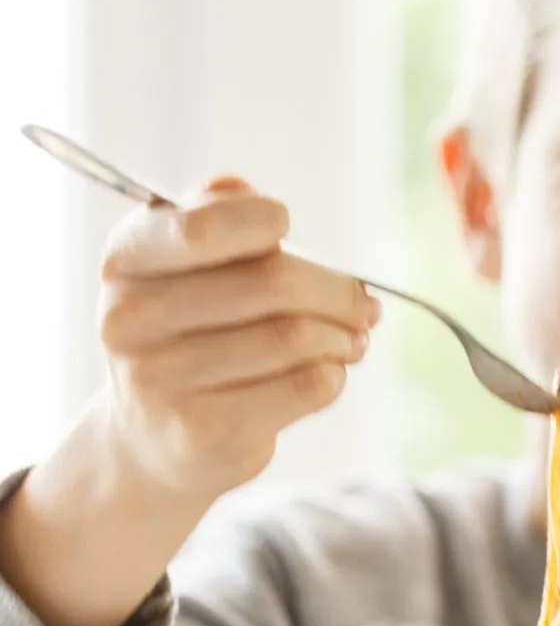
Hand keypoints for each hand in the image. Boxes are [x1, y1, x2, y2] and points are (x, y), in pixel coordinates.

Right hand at [97, 176, 379, 500]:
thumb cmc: (188, 335)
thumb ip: (212, 218)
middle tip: (366, 305)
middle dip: (338, 292)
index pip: (203, 227)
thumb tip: (237, 187)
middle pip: (273, 284)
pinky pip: (305, 386)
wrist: (154, 438)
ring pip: (296, 337)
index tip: (286, 226)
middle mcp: (132, 320)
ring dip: (344, 336)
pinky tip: (332, 372)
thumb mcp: (183, 268)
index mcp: (127, 262)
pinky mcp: (205, 430)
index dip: (260, 220)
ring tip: (355, 339)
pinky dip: (335, 374)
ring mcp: (162, 381)